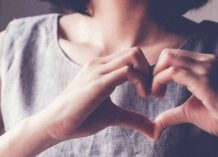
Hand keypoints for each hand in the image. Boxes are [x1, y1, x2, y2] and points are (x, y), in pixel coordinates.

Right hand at [34, 47, 154, 141]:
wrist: (54, 124)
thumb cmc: (81, 118)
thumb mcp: (114, 116)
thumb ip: (134, 119)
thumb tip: (155, 132)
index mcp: (102, 68)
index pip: (132, 56)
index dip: (147, 72)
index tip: (152, 92)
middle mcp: (100, 64)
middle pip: (136, 52)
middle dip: (151, 71)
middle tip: (154, 92)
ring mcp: (98, 70)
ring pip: (134, 55)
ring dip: (148, 74)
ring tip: (147, 95)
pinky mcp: (97, 83)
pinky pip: (127, 71)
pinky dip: (141, 81)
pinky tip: (142, 96)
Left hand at [152, 49, 217, 140]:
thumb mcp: (190, 111)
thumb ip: (173, 113)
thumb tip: (157, 123)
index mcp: (205, 63)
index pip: (173, 56)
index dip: (159, 71)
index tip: (155, 89)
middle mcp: (206, 61)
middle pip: (168, 54)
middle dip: (154, 71)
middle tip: (152, 91)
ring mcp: (207, 68)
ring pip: (169, 59)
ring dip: (155, 77)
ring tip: (155, 95)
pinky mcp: (206, 80)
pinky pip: (174, 73)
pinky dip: (160, 82)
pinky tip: (159, 96)